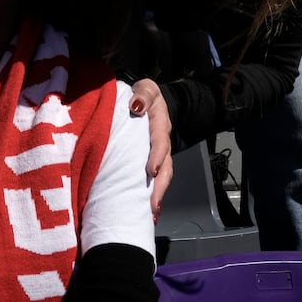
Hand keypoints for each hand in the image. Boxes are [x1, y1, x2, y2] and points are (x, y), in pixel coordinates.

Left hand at [130, 79, 170, 217]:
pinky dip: (151, 195)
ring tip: (151, 213)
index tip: (151, 171)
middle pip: (165, 166)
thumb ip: (142, 95)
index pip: (159, 140)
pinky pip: (154, 179)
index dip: (157, 155)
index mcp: (159, 124)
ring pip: (163, 176)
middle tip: (152, 203)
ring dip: (157, 195)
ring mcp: (159, 154)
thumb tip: (136, 105)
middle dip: (159, 185)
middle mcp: (162, 142)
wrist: (147, 101)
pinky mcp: (152, 162)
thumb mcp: (145, 89)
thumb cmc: (142, 96)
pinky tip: (147, 212)